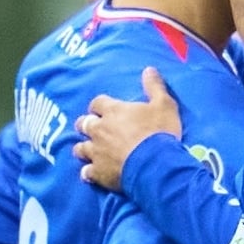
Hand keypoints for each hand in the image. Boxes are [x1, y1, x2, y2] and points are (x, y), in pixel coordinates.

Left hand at [74, 71, 182, 192]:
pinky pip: (86, 172)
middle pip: (83, 124)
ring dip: (84, 148)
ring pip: (80, 148)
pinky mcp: (98, 172)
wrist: (155, 164)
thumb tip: (149, 69)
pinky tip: (91, 173)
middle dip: (86, 125)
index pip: (97, 103)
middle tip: (93, 128)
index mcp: (113, 111)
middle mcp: (99, 129)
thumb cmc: (159, 132)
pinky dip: (89, 172)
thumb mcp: (164, 104)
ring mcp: (96, 152)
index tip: (103, 109)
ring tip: (89, 151)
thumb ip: (154, 87)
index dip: (99, 106)